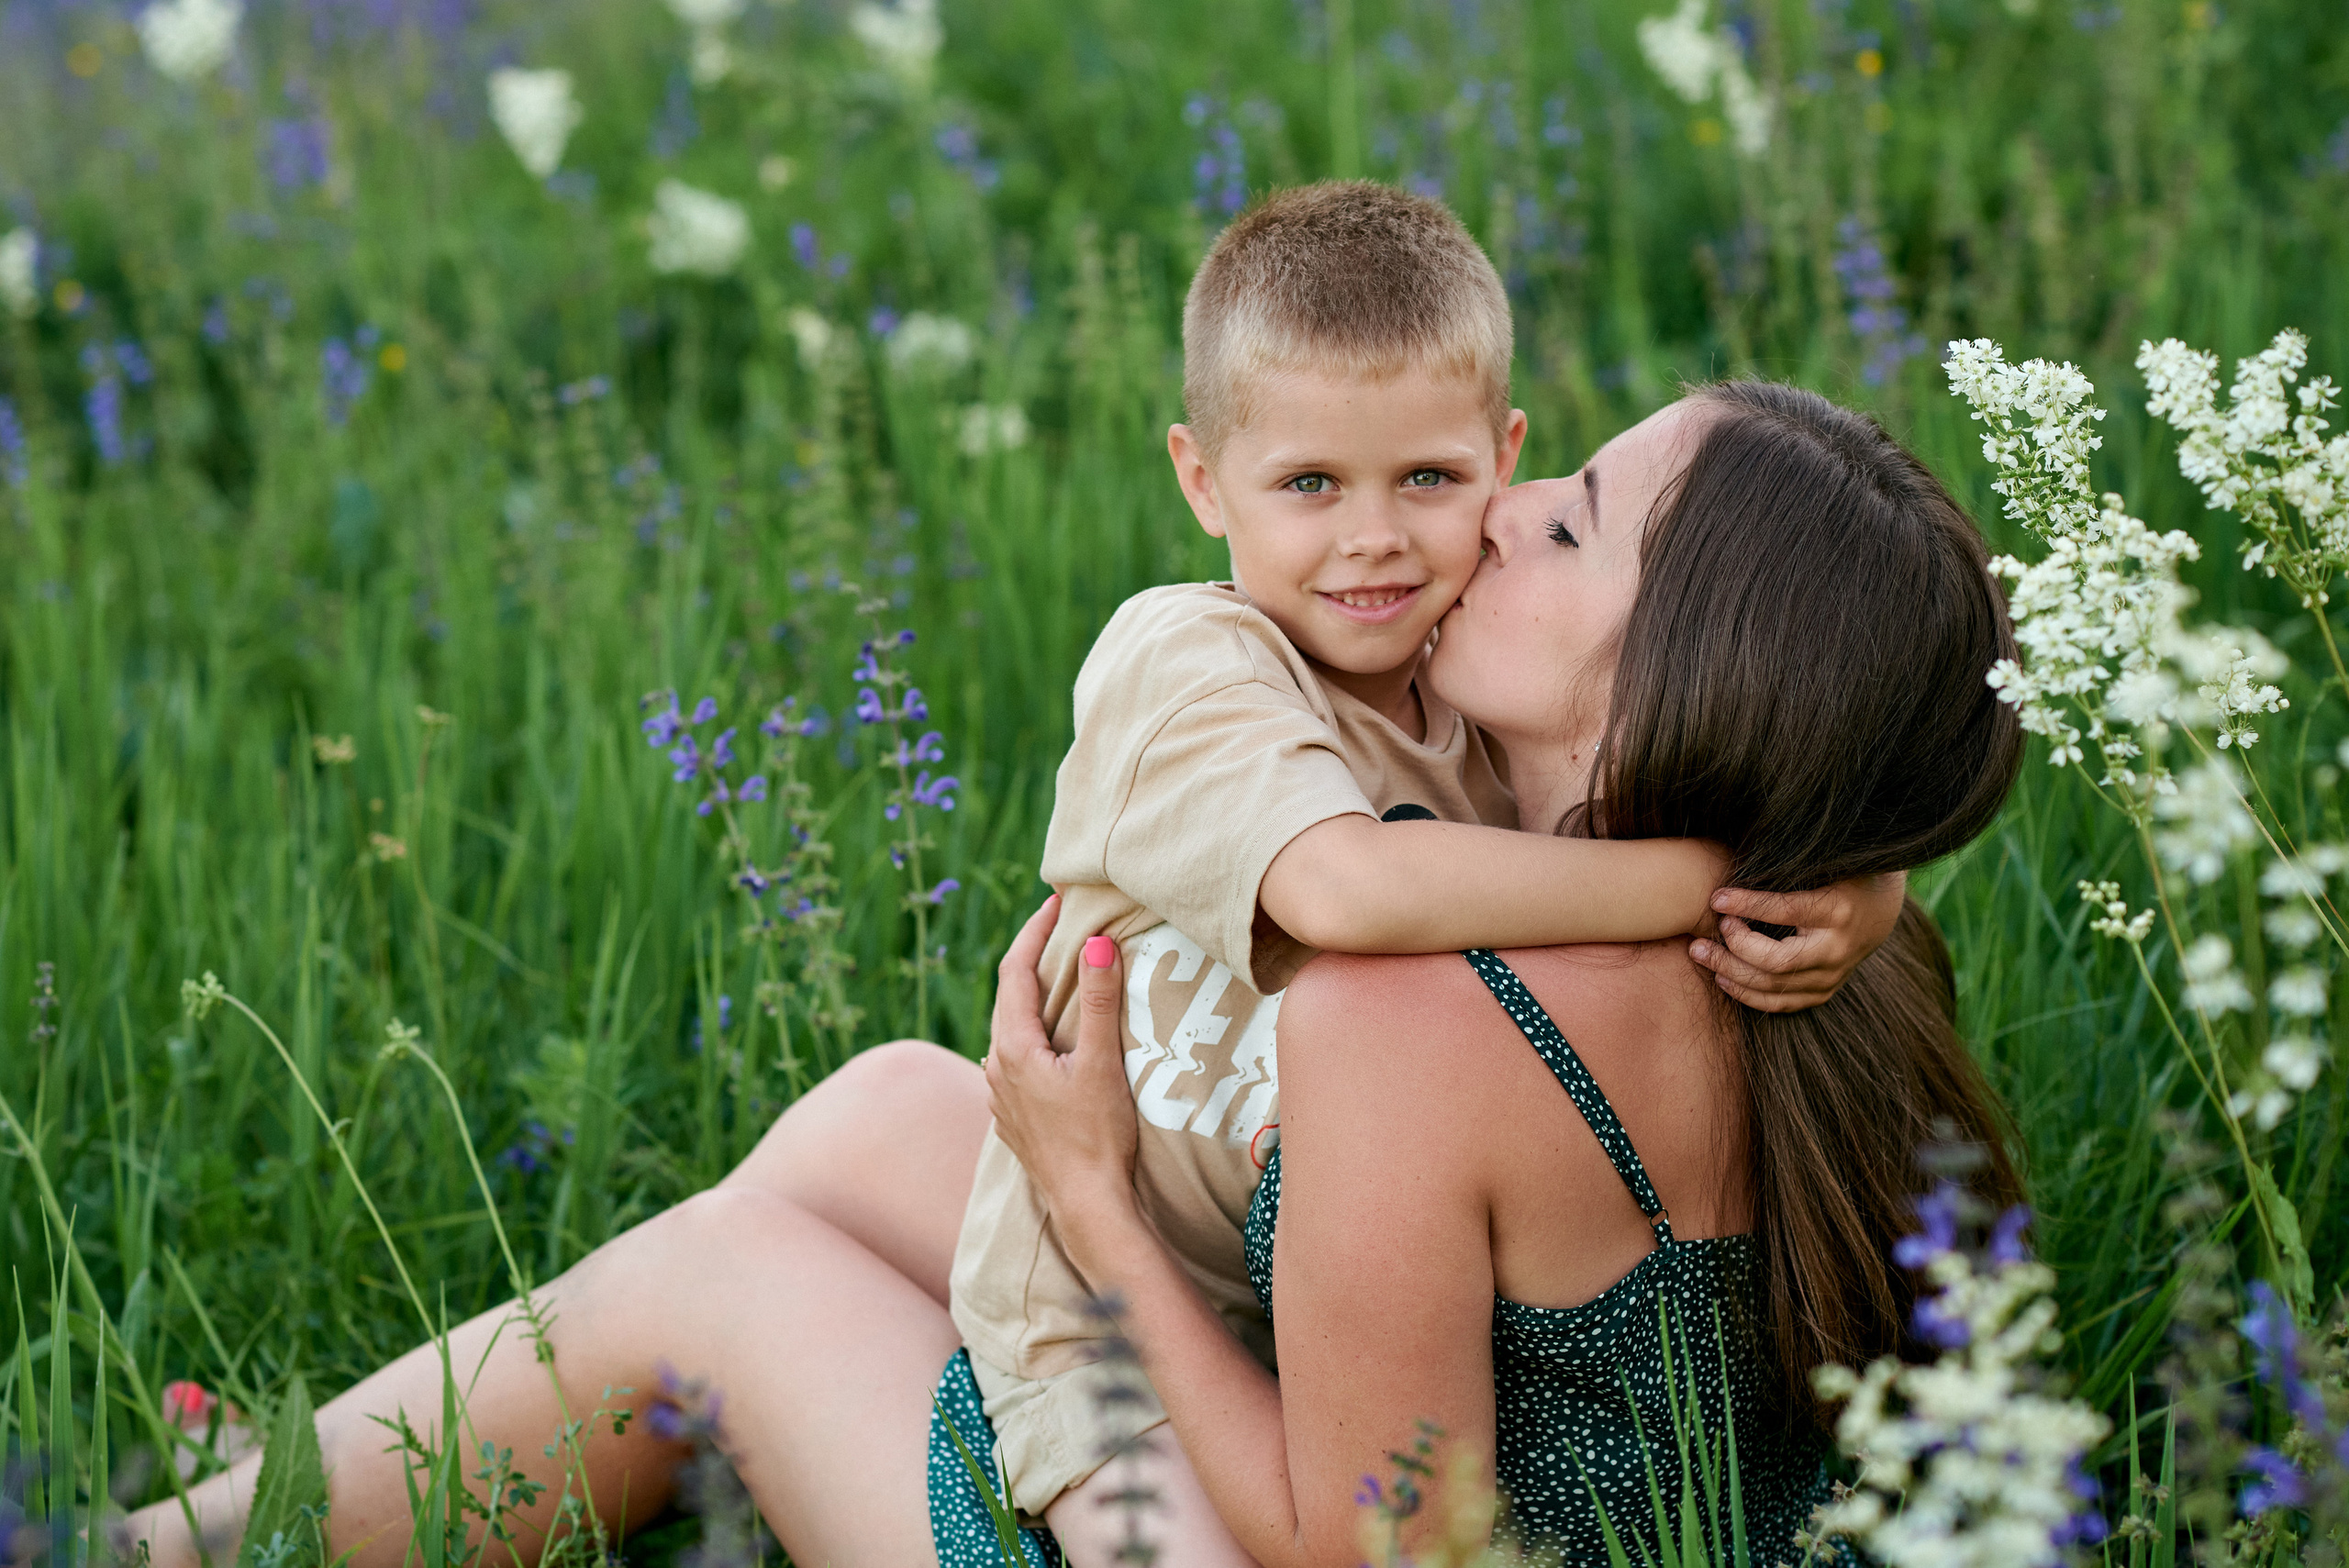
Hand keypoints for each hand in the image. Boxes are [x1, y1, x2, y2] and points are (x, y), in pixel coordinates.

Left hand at [985, 897, 1139, 1209]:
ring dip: (1033, 996)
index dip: (1035, 931)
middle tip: (1061, 926)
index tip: (1056, 901)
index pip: (1016, 970)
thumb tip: (1097, 943)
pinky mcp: (1014, 1115)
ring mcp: (1002, 1094)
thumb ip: (1098, 1002)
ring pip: (1011, 1028)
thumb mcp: (1101, 1063)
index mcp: (1012, 1048)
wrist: (1087, 1203)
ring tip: (1062, 974)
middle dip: (1033, 957)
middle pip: (1009, 996)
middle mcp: (996, 1067)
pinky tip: (1054, 1037)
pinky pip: (1017, 1057)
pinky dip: (1035, 1031)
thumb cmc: (1097, 1135)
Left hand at [1687, 870, 1906, 1011]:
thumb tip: (1739, 861)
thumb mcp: (1824, 865)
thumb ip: (1788, 869)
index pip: (1786, 911)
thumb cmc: (1841, 877)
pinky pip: (1782, 1003)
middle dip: (1734, 949)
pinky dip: (1748, 994)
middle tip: (1707, 933)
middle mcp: (1837, 949)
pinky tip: (1722, 979)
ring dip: (1731, 973)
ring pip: (1775, 987)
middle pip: (1777, 963)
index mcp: (1839, 911)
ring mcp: (1833, 976)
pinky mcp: (1825, 991)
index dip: (1748, 905)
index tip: (1716, 898)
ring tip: (1700, 953)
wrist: (1880, 911)